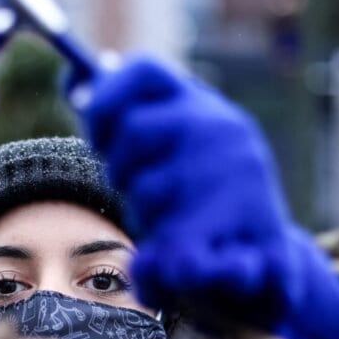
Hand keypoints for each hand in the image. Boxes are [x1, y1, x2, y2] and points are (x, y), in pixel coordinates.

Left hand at [83, 56, 338, 338]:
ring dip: (149, 220)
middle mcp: (224, 130)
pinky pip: (177, 252)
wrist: (268, 267)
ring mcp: (240, 179)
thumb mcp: (166, 154)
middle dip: (121, 169)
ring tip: (177, 229)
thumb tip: (71, 77)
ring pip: (148, 193)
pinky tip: (188, 266)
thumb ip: (121, 120)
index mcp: (203, 106)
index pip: (144, 71)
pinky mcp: (249, 237)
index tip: (98, 137)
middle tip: (146, 196)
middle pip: (133, 131)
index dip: (106, 99)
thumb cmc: (200, 204)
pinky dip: (171, 266)